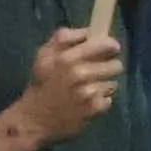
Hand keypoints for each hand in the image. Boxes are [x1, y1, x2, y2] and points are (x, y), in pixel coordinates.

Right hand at [0, 28, 121, 150]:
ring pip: (113, 83)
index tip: (110, 49)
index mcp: (67, 58)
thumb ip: (64, 38)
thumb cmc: (41, 83)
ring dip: (103, 85)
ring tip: (87, 89)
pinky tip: (86, 102)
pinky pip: (109, 100)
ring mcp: (89, 93)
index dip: (110, 46)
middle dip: (108, 68)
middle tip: (96, 72)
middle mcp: (80, 74)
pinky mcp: (94, 108)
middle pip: (116, 65)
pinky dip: (101, 101)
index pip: (105, 44)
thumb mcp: (44, 55)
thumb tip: (88, 32)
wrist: (34, 118)